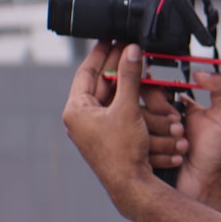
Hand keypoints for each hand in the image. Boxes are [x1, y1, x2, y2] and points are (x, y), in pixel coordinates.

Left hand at [62, 41, 152, 212]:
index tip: (110, 38)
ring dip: (128, 81)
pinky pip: (120, 109)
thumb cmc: (122, 152)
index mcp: (76, 110)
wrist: (132, 184)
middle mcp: (82, 118)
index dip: (100, 52)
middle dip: (118, 66)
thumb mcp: (127, 108)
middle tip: (130, 48)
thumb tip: (131, 50)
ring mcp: (95, 127)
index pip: (86, 72)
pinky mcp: (109, 134)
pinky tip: (145, 88)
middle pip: (101, 82)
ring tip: (139, 64)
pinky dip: (132, 98)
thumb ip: (130, 76)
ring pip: (112, 95)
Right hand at [147, 69, 220, 202]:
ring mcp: (145, 138)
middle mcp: (156, 119)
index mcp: (173, 105)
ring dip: (162, 139)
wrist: (209, 181)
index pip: (151, 89)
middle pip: (138, 107)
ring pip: (135, 128)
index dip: (159, 98)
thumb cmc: (217, 149)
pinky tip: (176, 159)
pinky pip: (134, 150)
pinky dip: (158, 155)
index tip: (175, 112)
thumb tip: (200, 72)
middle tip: (181, 130)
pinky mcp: (140, 156)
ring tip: (183, 147)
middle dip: (161, 120)